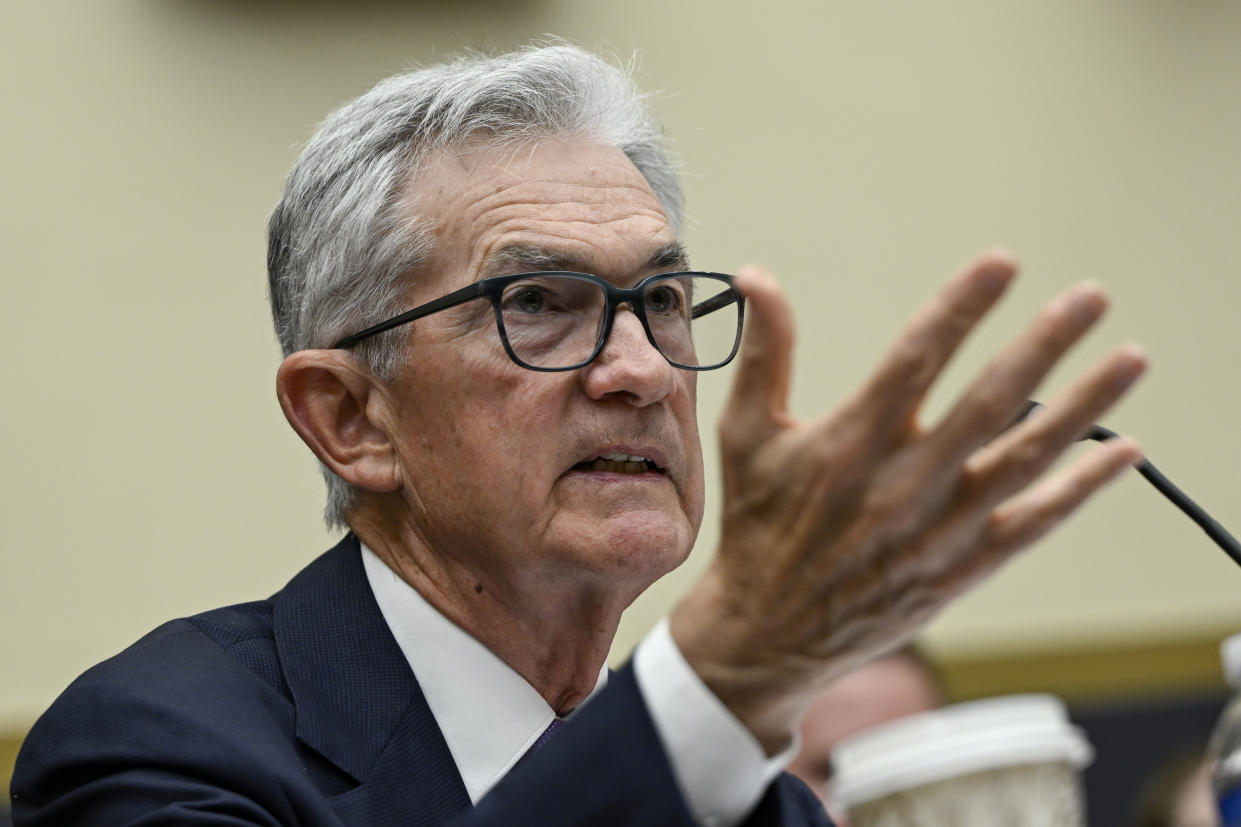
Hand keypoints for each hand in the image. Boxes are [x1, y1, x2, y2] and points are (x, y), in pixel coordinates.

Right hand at [669, 250, 1146, 752]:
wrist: (770, 631)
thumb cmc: (758, 524)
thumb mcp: (746, 434)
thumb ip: (765, 353)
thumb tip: (757, 275)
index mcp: (849, 444)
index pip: (915, 358)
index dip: (961, 307)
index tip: (1002, 263)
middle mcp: (902, 483)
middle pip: (989, 401)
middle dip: (1045, 344)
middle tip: (1090, 299)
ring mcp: (939, 528)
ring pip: (1026, 457)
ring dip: (1083, 406)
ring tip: (1131, 359)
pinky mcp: (963, 565)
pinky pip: (1034, 521)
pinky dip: (1082, 486)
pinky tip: (1122, 451)